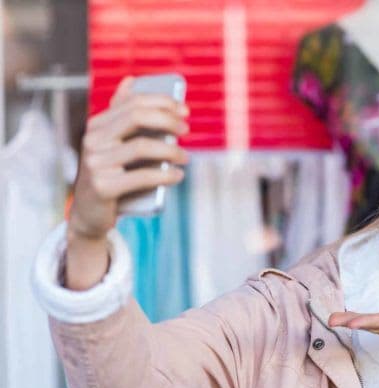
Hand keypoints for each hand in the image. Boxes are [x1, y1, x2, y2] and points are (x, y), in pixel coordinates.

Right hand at [68, 76, 190, 238]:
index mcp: (97, 125)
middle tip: (186, 131)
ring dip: (171, 151)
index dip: (162, 102)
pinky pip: (142, 176)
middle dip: (168, 120)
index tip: (185, 110)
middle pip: (136, 117)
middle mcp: (92, 140)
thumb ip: (120, 115)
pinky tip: (178, 176)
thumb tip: (131, 80)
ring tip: (186, 158)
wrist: (89, 214)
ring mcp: (95, 163)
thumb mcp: (112, 143)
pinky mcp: (102, 187)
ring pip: (142, 147)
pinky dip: (166, 175)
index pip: (132, 102)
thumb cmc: (110, 174)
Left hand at [327, 298, 378, 363]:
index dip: (372, 321)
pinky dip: (361, 322)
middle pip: (376, 325)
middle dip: (353, 322)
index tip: (353, 323)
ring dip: (352, 322)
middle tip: (331, 320)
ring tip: (332, 319)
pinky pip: (376, 327)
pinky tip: (348, 320)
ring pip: (373, 326)